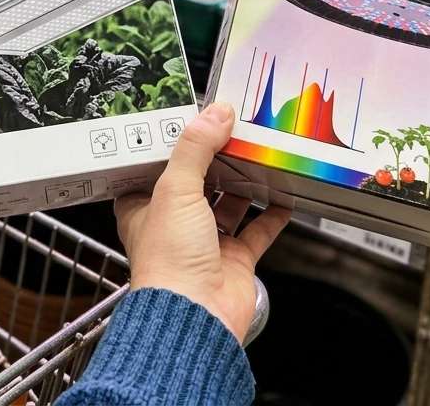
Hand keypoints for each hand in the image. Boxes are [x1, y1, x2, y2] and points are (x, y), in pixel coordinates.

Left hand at [114, 102, 291, 341]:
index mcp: (145, 207)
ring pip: (229, 204)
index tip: (196, 118)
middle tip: (236, 130)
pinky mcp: (235, 260)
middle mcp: (174, 224)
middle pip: (198, 181)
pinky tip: (284, 196)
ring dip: (245, 182)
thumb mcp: (175, 189)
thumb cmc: (169, 262)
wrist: (196, 316)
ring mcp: (206, 242)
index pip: (158, 165)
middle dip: (216, 159)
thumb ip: (196, 147)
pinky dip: (272, 215)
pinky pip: (257, 231)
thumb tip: (215, 113)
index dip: (175, 143)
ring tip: (261, 154)